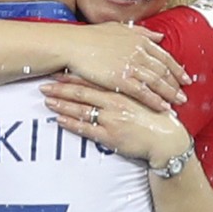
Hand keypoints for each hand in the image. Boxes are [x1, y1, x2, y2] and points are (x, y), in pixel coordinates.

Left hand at [38, 80, 190, 164]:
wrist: (167, 140)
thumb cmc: (157, 118)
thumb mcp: (145, 96)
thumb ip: (131, 84)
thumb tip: (119, 76)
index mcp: (122, 90)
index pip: (93, 80)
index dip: (74, 76)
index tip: (59, 71)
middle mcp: (114, 102)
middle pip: (82, 93)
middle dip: (61, 89)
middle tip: (45, 85)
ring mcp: (111, 119)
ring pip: (81, 109)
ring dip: (62, 105)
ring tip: (46, 101)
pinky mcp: (110, 137)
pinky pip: (86, 129)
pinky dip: (71, 124)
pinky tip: (59, 120)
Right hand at [64, 23, 189, 111]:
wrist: (73, 45)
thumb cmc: (91, 37)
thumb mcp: (119, 28)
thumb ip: (141, 33)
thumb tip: (159, 36)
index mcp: (139, 41)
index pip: (164, 57)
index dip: (177, 68)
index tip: (185, 78)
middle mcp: (139, 53)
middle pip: (164, 71)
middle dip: (176, 84)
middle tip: (185, 94)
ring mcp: (131, 66)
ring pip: (157, 82)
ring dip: (170, 93)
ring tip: (178, 103)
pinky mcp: (121, 80)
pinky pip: (143, 92)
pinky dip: (155, 101)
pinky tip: (163, 108)